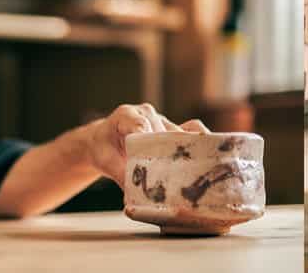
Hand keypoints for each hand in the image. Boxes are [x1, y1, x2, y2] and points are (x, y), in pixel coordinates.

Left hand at [79, 104, 208, 183]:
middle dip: (169, 150)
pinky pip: (190, 130)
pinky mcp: (172, 127)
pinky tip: (204, 156)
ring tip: (190, 170)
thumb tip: (134, 195)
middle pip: (162, 131)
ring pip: (178, 132)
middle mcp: (147, 113)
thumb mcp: (105, 162)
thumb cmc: (103, 148)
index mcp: (125, 115)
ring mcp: (161, 119)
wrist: (104, 139)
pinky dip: (197, 141)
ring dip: (182, 151)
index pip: (139, 123)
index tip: (154, 149)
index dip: (149, 135)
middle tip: (176, 171)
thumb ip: (119, 174)